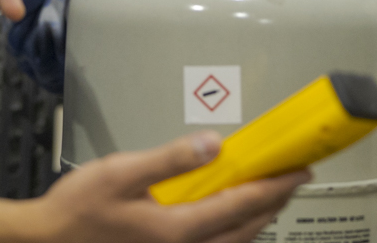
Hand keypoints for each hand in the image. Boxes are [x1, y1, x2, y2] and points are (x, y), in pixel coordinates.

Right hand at [0, 132, 309, 242]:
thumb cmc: (78, 211)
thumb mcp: (122, 173)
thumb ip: (171, 158)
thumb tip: (216, 145)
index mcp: (178, 229)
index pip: (241, 205)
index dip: (274, 186)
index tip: (299, 170)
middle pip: (245, 230)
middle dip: (273, 204)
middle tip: (293, 179)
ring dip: (256, 220)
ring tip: (267, 196)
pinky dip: (231, 232)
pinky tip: (226, 217)